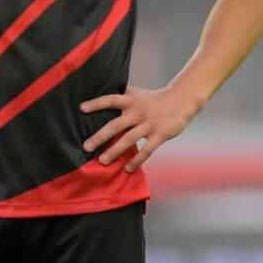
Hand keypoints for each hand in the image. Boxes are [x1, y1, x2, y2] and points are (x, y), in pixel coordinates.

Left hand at [80, 83, 204, 172]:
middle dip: (100, 136)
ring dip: (115, 151)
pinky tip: (127, 169)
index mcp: (130, 101)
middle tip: (86, 146)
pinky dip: (136, 160)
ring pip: (129, 139)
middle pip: (116, 125)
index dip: (96, 103)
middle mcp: (138, 112)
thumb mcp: (135, 94)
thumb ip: (119, 96)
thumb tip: (97, 94)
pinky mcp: (160, 135)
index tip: (81, 109)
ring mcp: (149, 124)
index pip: (111, 100)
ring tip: (102, 161)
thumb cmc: (152, 99)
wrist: (181, 100)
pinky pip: (147, 150)